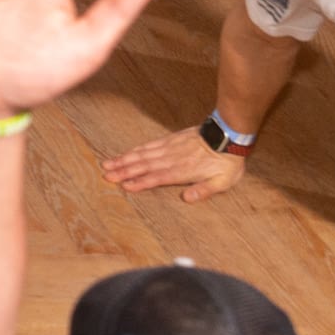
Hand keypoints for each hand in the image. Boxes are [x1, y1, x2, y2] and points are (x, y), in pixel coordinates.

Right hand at [101, 123, 249, 203]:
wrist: (227, 135)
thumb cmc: (227, 162)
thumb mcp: (222, 182)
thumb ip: (204, 190)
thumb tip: (186, 198)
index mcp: (182, 171)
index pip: (157, 178)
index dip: (140, 182)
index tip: (124, 185)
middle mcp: (172, 158)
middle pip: (144, 165)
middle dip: (124, 170)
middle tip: (107, 174)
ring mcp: (169, 148)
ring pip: (142, 154)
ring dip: (124, 159)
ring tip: (109, 163)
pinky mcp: (170, 140)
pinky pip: (149, 145)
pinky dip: (135, 149)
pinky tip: (127, 153)